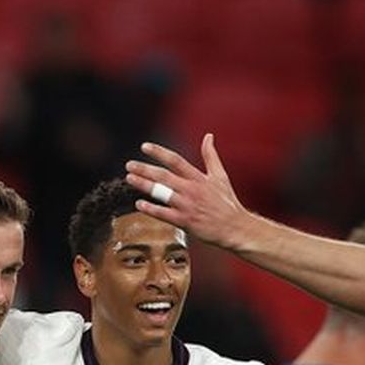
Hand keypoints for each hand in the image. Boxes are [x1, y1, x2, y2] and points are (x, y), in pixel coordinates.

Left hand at [125, 134, 251, 250]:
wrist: (234, 228)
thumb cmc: (227, 203)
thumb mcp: (220, 176)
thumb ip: (211, 156)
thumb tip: (208, 136)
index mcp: (198, 178)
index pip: (175, 160)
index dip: (159, 152)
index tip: (144, 147)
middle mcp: (191, 190)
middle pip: (164, 176)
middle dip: (145, 169)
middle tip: (129, 165)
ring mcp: (187, 206)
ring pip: (162, 193)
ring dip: (144, 185)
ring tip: (130, 178)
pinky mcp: (185, 222)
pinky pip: (164, 214)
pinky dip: (151, 209)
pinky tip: (139, 204)